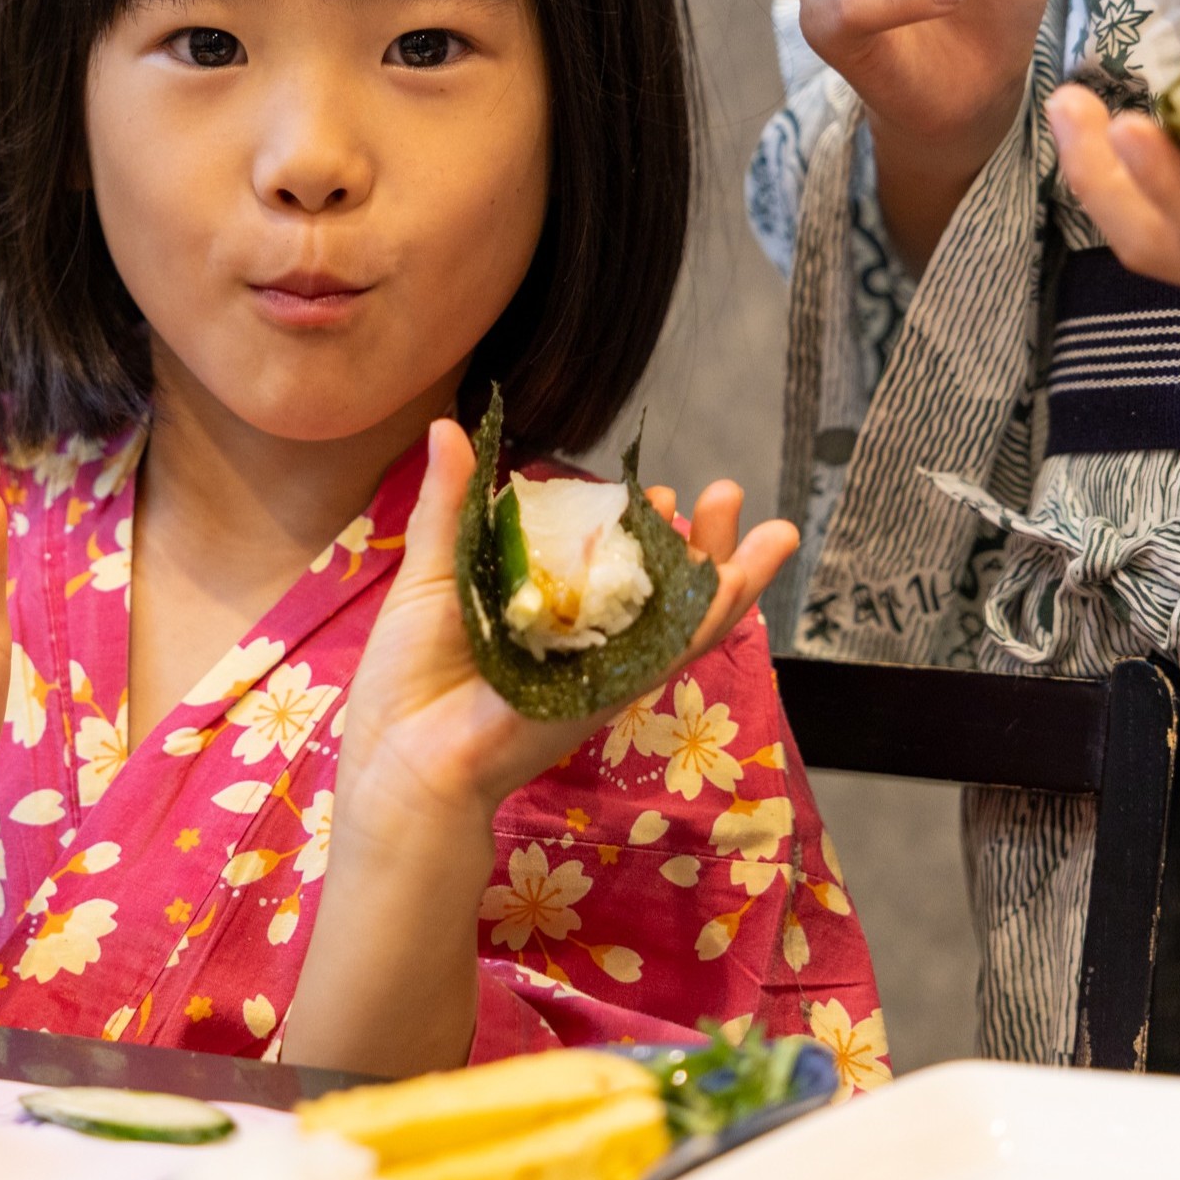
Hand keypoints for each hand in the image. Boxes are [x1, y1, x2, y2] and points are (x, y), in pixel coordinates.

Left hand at [335, 422, 801, 828]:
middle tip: (728, 494)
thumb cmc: (408, 674)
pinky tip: (739, 589)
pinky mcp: (611, 693)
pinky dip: (708, 622)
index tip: (655, 489)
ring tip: (775, 533)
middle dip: (705, 542)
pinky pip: (670, 655)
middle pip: (661, 582)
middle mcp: (582, 634)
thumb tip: (448, 425)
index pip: (608, 554)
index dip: (639, 522)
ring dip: (729, 575)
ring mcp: (603, 665)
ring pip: (682, 616)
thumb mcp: (434, 572)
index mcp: (543, 602)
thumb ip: (453, 505)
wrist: (404, 754)